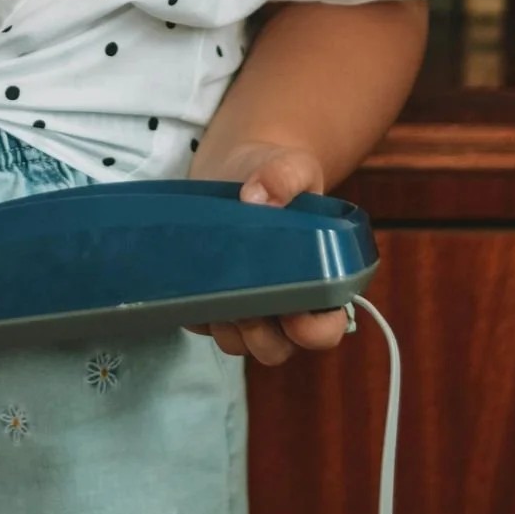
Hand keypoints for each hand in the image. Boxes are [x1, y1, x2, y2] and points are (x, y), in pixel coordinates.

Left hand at [183, 141, 352, 365]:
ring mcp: (245, 304)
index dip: (314, 330)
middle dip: (261, 337)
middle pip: (277, 348)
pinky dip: (195, 313)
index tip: (294, 312)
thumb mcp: (292, 165)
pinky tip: (189, 287)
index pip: (326, 327)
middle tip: (245, 306)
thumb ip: (285, 176)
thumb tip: (256, 198)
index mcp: (317, 281)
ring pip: (237, 343)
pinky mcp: (209, 296)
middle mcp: (283, 303)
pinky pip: (201, 323)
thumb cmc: (277, 174)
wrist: (238, 165)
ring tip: (215, 295)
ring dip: (226, 329)